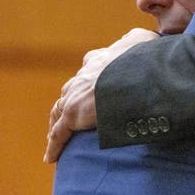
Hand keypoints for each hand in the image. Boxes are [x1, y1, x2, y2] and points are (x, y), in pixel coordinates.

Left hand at [44, 28, 159, 162]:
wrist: (132, 75)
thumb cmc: (141, 58)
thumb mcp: (143, 39)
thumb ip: (137, 39)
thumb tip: (140, 38)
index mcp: (98, 60)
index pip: (90, 65)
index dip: (92, 75)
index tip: (95, 83)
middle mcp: (82, 76)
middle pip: (72, 89)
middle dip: (73, 100)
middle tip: (78, 114)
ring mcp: (75, 96)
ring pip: (59, 110)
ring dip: (59, 122)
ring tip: (60, 134)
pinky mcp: (72, 115)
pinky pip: (59, 133)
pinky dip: (54, 145)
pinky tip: (51, 157)